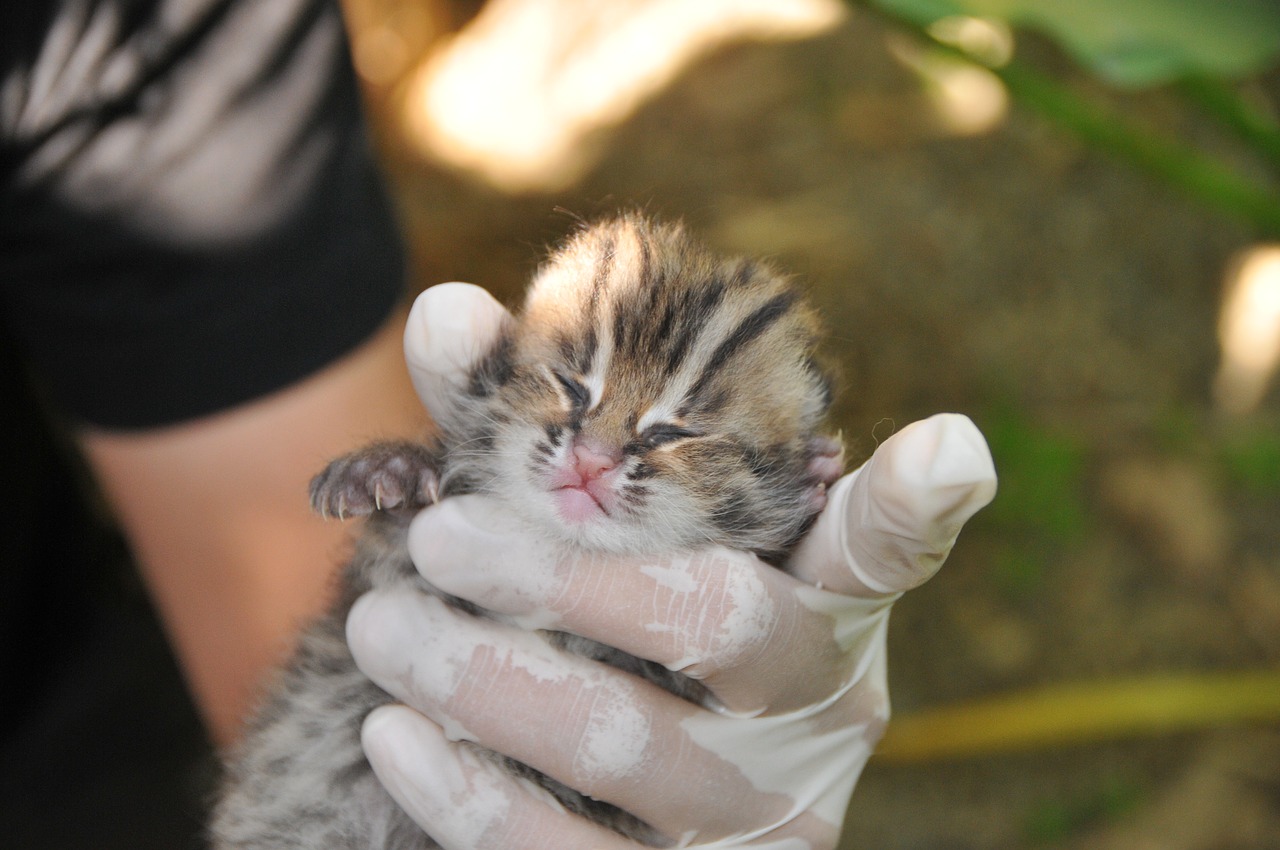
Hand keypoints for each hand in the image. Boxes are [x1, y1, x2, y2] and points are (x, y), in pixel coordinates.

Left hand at [346, 284, 996, 847]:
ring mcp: (763, 816)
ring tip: (382, 626)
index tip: (948, 445)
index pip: (881, 548)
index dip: (912, 504)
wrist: (591, 797)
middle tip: (438, 537)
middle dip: (561, 575)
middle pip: (712, 623)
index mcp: (820, 604)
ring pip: (628, 747)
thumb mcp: (590, 532)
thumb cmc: (604, 625)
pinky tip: (397, 739)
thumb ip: (524, 423)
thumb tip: (443, 307)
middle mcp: (818, 707)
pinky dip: (475, 800)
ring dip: (486, 683)